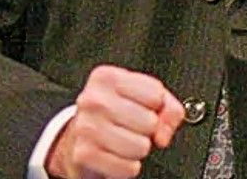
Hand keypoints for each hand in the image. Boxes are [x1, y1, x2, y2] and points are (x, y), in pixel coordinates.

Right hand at [45, 65, 184, 178]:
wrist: (78, 138)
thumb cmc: (115, 114)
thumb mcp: (143, 97)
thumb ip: (168, 107)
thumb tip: (163, 134)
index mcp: (107, 78)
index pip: (156, 94)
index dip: (156, 105)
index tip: (141, 107)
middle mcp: (93, 99)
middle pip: (151, 122)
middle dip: (147, 129)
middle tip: (131, 127)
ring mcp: (86, 127)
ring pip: (141, 146)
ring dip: (138, 149)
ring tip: (124, 141)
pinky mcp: (84, 154)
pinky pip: (128, 168)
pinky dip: (128, 166)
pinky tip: (116, 155)